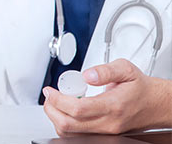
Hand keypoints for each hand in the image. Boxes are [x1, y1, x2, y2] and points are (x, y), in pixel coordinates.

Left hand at [43, 59, 170, 135]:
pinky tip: (66, 111)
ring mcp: (106, 132)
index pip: (77, 109)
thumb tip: (87, 75)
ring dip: (56, 118)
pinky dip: (66, 124)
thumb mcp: (126, 69)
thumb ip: (105, 70)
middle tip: (49, 96)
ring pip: (71, 133)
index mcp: (113, 106)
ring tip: (56, 102)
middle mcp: (108, 123)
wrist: (156, 104)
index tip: (50, 91)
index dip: (57, 100)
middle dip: (51, 110)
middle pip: (69, 125)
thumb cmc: (141, 88)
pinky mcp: (104, 135)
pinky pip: (77, 135)